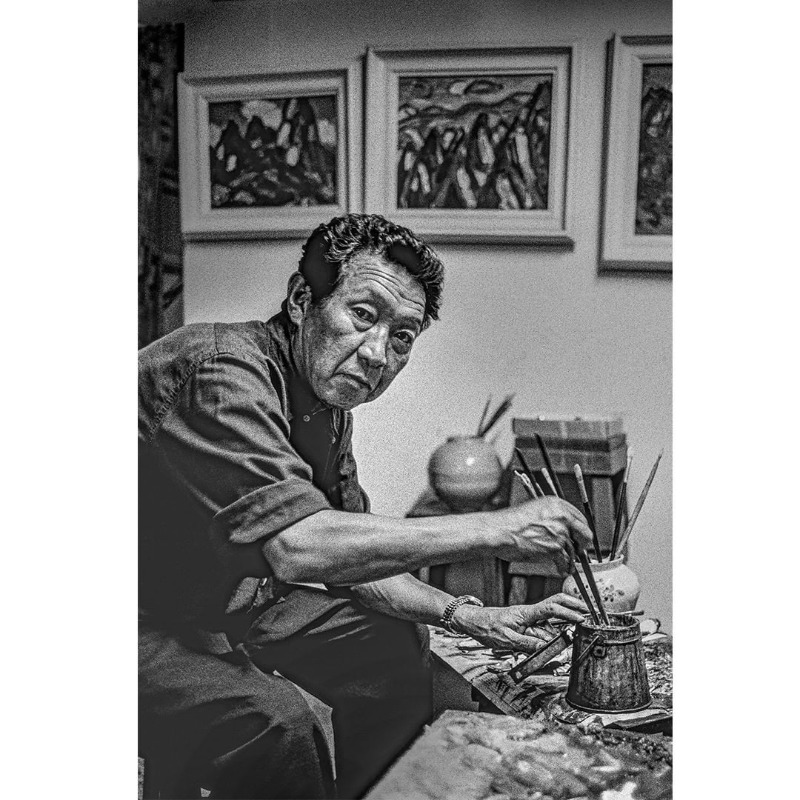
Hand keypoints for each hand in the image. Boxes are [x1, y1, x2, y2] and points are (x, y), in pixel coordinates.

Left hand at [451, 593, 588, 652]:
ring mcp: (530, 620)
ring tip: (579, 631)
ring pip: (552, 623)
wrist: (473, 622)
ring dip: (564, 628)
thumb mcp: (505, 639)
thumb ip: (525, 643)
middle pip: (557, 605)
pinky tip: (560, 643)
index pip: (551, 608)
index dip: (568, 611)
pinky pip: (544, 632)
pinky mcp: (527, 627)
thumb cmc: (487, 627)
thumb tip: (544, 648)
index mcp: (527, 613)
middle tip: (590, 614)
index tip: (582, 618)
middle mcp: (531, 614)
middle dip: (574, 606)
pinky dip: (553, 637)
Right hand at [491, 496, 593, 574]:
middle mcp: (562, 516)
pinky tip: (560, 569)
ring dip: (570, 560)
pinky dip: (564, 568)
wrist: (498, 531)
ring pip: (574, 550)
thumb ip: (553, 518)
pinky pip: (566, 561)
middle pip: (584, 534)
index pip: (580, 518)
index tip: (579, 539)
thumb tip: (566, 532)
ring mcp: (560, 532)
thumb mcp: (535, 511)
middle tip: (577, 552)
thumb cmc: (510, 523)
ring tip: (565, 565)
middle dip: (581, 545)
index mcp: (557, 504)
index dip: (580, 531)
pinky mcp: (555, 548)